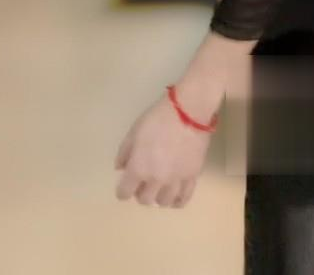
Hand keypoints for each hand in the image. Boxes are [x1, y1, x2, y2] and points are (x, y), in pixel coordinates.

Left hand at [114, 91, 213, 207]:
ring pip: (164, 202)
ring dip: (159, 196)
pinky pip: (184, 197)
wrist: (189, 111)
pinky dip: (178, 200)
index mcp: (138, 169)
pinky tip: (175, 196)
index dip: (123, 190)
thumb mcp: (134, 131)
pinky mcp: (192, 176)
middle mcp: (156, 180)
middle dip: (142, 193)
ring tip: (160, 187)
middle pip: (145, 200)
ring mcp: (175, 180)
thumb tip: (120, 168)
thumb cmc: (158, 118)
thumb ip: (124, 152)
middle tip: (144, 182)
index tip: (126, 185)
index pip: (125, 193)